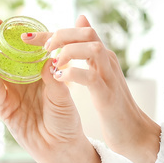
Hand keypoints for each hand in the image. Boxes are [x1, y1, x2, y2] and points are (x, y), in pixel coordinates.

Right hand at [0, 18, 86, 162]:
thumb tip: (48, 60)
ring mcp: (13, 94)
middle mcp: (24, 83)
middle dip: (0, 40)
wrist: (61, 147)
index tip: (18, 22)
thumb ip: (54, 79)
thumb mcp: (63, 96)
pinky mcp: (5, 107)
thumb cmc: (66, 121)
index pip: (28, 52)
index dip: (21, 38)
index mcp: (40, 76)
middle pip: (9, 57)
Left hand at [41, 14, 160, 162]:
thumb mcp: (99, 76)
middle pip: (87, 33)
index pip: (80, 32)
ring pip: (92, 48)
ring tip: (52, 63)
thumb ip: (88, 56)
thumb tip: (77, 34)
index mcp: (103, 57)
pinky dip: (73, 74)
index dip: (53, 33)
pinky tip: (59, 79)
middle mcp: (108, 61)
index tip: (30, 38)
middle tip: (42, 49)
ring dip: (68, 51)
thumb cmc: (112, 105)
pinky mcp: (107, 95)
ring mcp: (109, 77)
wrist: (133, 131)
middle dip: (60, 36)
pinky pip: (91, 77)